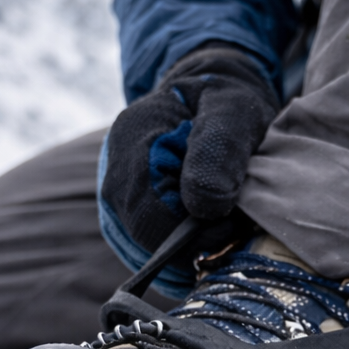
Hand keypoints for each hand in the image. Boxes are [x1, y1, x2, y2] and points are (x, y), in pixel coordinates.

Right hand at [98, 45, 278, 264]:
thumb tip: (204, 207)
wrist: (211, 98)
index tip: (233, 223)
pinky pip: (158, 249)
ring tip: (224, 217)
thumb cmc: (226, 101)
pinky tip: (210, 223)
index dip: (195, 233)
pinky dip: (188, 246)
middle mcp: (115, 174)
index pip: (150, 217)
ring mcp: (121, 198)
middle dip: (196, 242)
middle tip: (234, 223)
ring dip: (193, 246)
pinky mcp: (135, 215)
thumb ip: (220, 150)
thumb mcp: (233, 111)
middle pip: (148, 239)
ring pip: (153, 249)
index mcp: (131, 140)